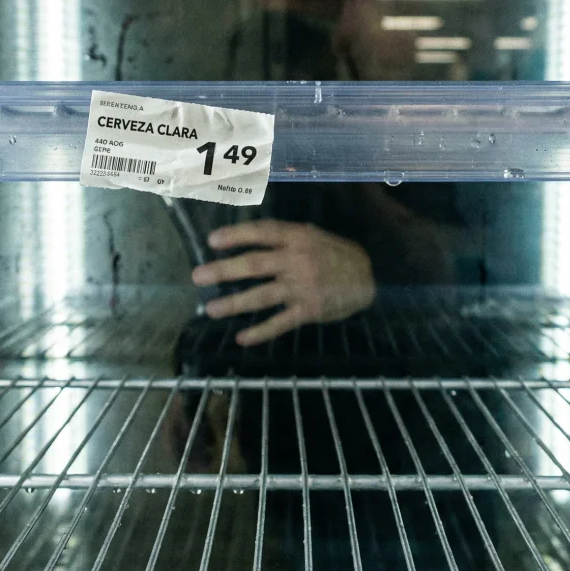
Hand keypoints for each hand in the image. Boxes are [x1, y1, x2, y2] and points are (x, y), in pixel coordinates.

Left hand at [191, 220, 375, 345]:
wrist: (371, 278)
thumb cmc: (337, 255)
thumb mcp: (314, 236)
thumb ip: (285, 238)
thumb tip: (249, 239)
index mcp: (298, 238)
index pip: (263, 233)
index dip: (236, 235)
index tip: (211, 241)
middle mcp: (298, 260)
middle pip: (255, 264)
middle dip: (224, 271)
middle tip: (198, 276)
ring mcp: (303, 287)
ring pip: (262, 295)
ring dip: (234, 303)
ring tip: (210, 309)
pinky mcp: (309, 311)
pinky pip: (280, 322)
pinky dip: (261, 332)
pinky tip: (242, 338)